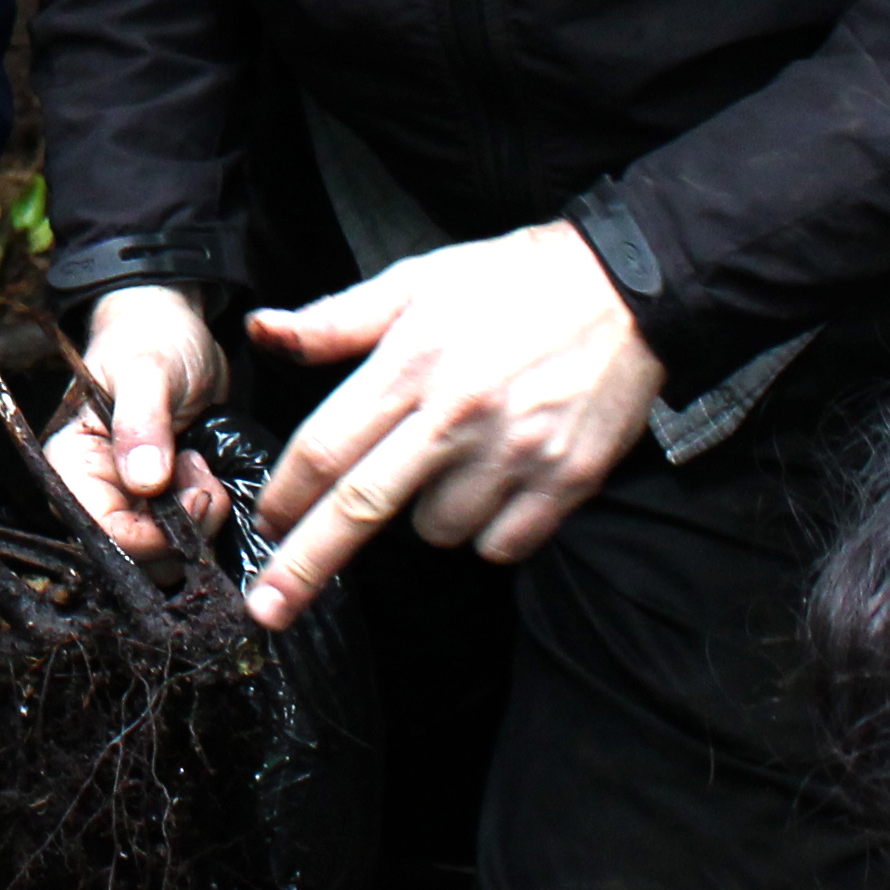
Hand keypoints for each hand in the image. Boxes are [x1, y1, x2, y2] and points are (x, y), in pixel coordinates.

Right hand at [38, 284, 232, 563]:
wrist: (173, 329)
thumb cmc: (150, 339)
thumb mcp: (147, 371)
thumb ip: (141, 422)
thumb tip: (144, 481)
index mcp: (72, 466)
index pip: (103, 533)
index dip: (153, 534)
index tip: (196, 498)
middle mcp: (96, 493)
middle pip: (135, 556)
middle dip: (182, 532)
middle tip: (205, 481)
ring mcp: (131, 502)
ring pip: (164, 556)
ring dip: (198, 527)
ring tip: (205, 472)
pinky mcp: (163, 505)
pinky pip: (185, 539)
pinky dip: (207, 520)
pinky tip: (211, 479)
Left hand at [239, 221, 662, 630]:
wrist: (627, 289)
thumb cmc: (513, 281)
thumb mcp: (416, 281)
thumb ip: (335, 320)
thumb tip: (262, 332)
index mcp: (411, 364)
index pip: (327, 448)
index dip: (286, 496)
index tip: (263, 527)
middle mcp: (456, 416)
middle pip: (363, 508)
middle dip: (307, 566)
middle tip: (269, 609)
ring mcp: (514, 453)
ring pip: (437, 531)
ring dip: (426, 517)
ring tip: (449, 466)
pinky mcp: (566, 481)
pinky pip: (501, 544)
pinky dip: (488, 531)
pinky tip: (494, 487)